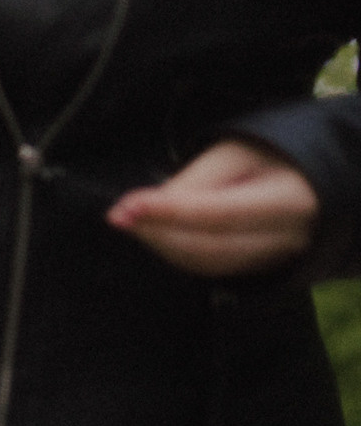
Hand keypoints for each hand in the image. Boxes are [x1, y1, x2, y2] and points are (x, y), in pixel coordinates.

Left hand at [107, 140, 317, 276]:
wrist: (306, 182)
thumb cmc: (270, 160)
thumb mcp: (236, 154)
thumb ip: (195, 181)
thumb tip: (149, 207)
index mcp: (289, 201)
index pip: (219, 214)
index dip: (168, 213)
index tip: (125, 207)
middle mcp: (284, 239)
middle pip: (206, 246)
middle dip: (156, 231)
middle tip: (119, 213)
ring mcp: (269, 261)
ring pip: (202, 263)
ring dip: (159, 243)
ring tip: (131, 219)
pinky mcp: (251, 271)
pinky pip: (204, 269)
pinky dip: (171, 252)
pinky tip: (152, 233)